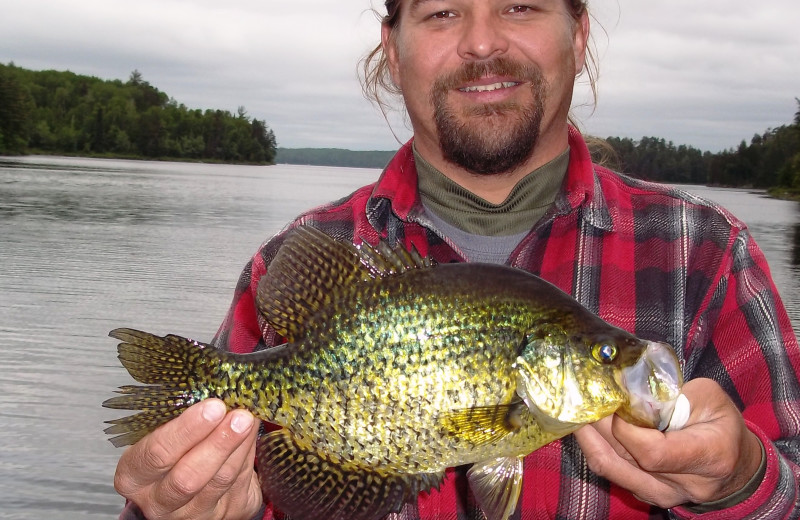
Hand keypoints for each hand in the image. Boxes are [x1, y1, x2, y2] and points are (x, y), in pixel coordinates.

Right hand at [113, 399, 262, 519]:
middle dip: (217, 442)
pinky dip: (248, 454)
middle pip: (187, 476)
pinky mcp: (224, 516)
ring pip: (218, 481)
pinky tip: (252, 433)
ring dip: (238, 446)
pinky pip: (239, 482)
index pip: (156, 454)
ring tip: (248, 419)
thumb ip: (182, 418)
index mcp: (135, 475)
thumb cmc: (174, 450)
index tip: (212, 406)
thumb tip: (216, 387)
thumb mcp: (165, 433)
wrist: (192, 484)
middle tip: (237, 414)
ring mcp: (191, 514)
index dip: (186, 430)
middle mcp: (158, 501)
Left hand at [574, 378, 762, 508]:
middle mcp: (685, 484)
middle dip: (599, 426)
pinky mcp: (648, 495)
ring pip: (612, 469)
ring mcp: (664, 495)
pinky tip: (587, 427)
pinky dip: (596, 448)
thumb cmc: (722, 424)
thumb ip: (671, 394)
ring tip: (576, 411)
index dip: (626, 429)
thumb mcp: (710, 397)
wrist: (736, 465)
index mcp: (708, 457)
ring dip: (589, 438)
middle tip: (583, 397)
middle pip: (625, 459)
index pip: (653, 454)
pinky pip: (613, 473)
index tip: (616, 402)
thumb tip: (630, 391)